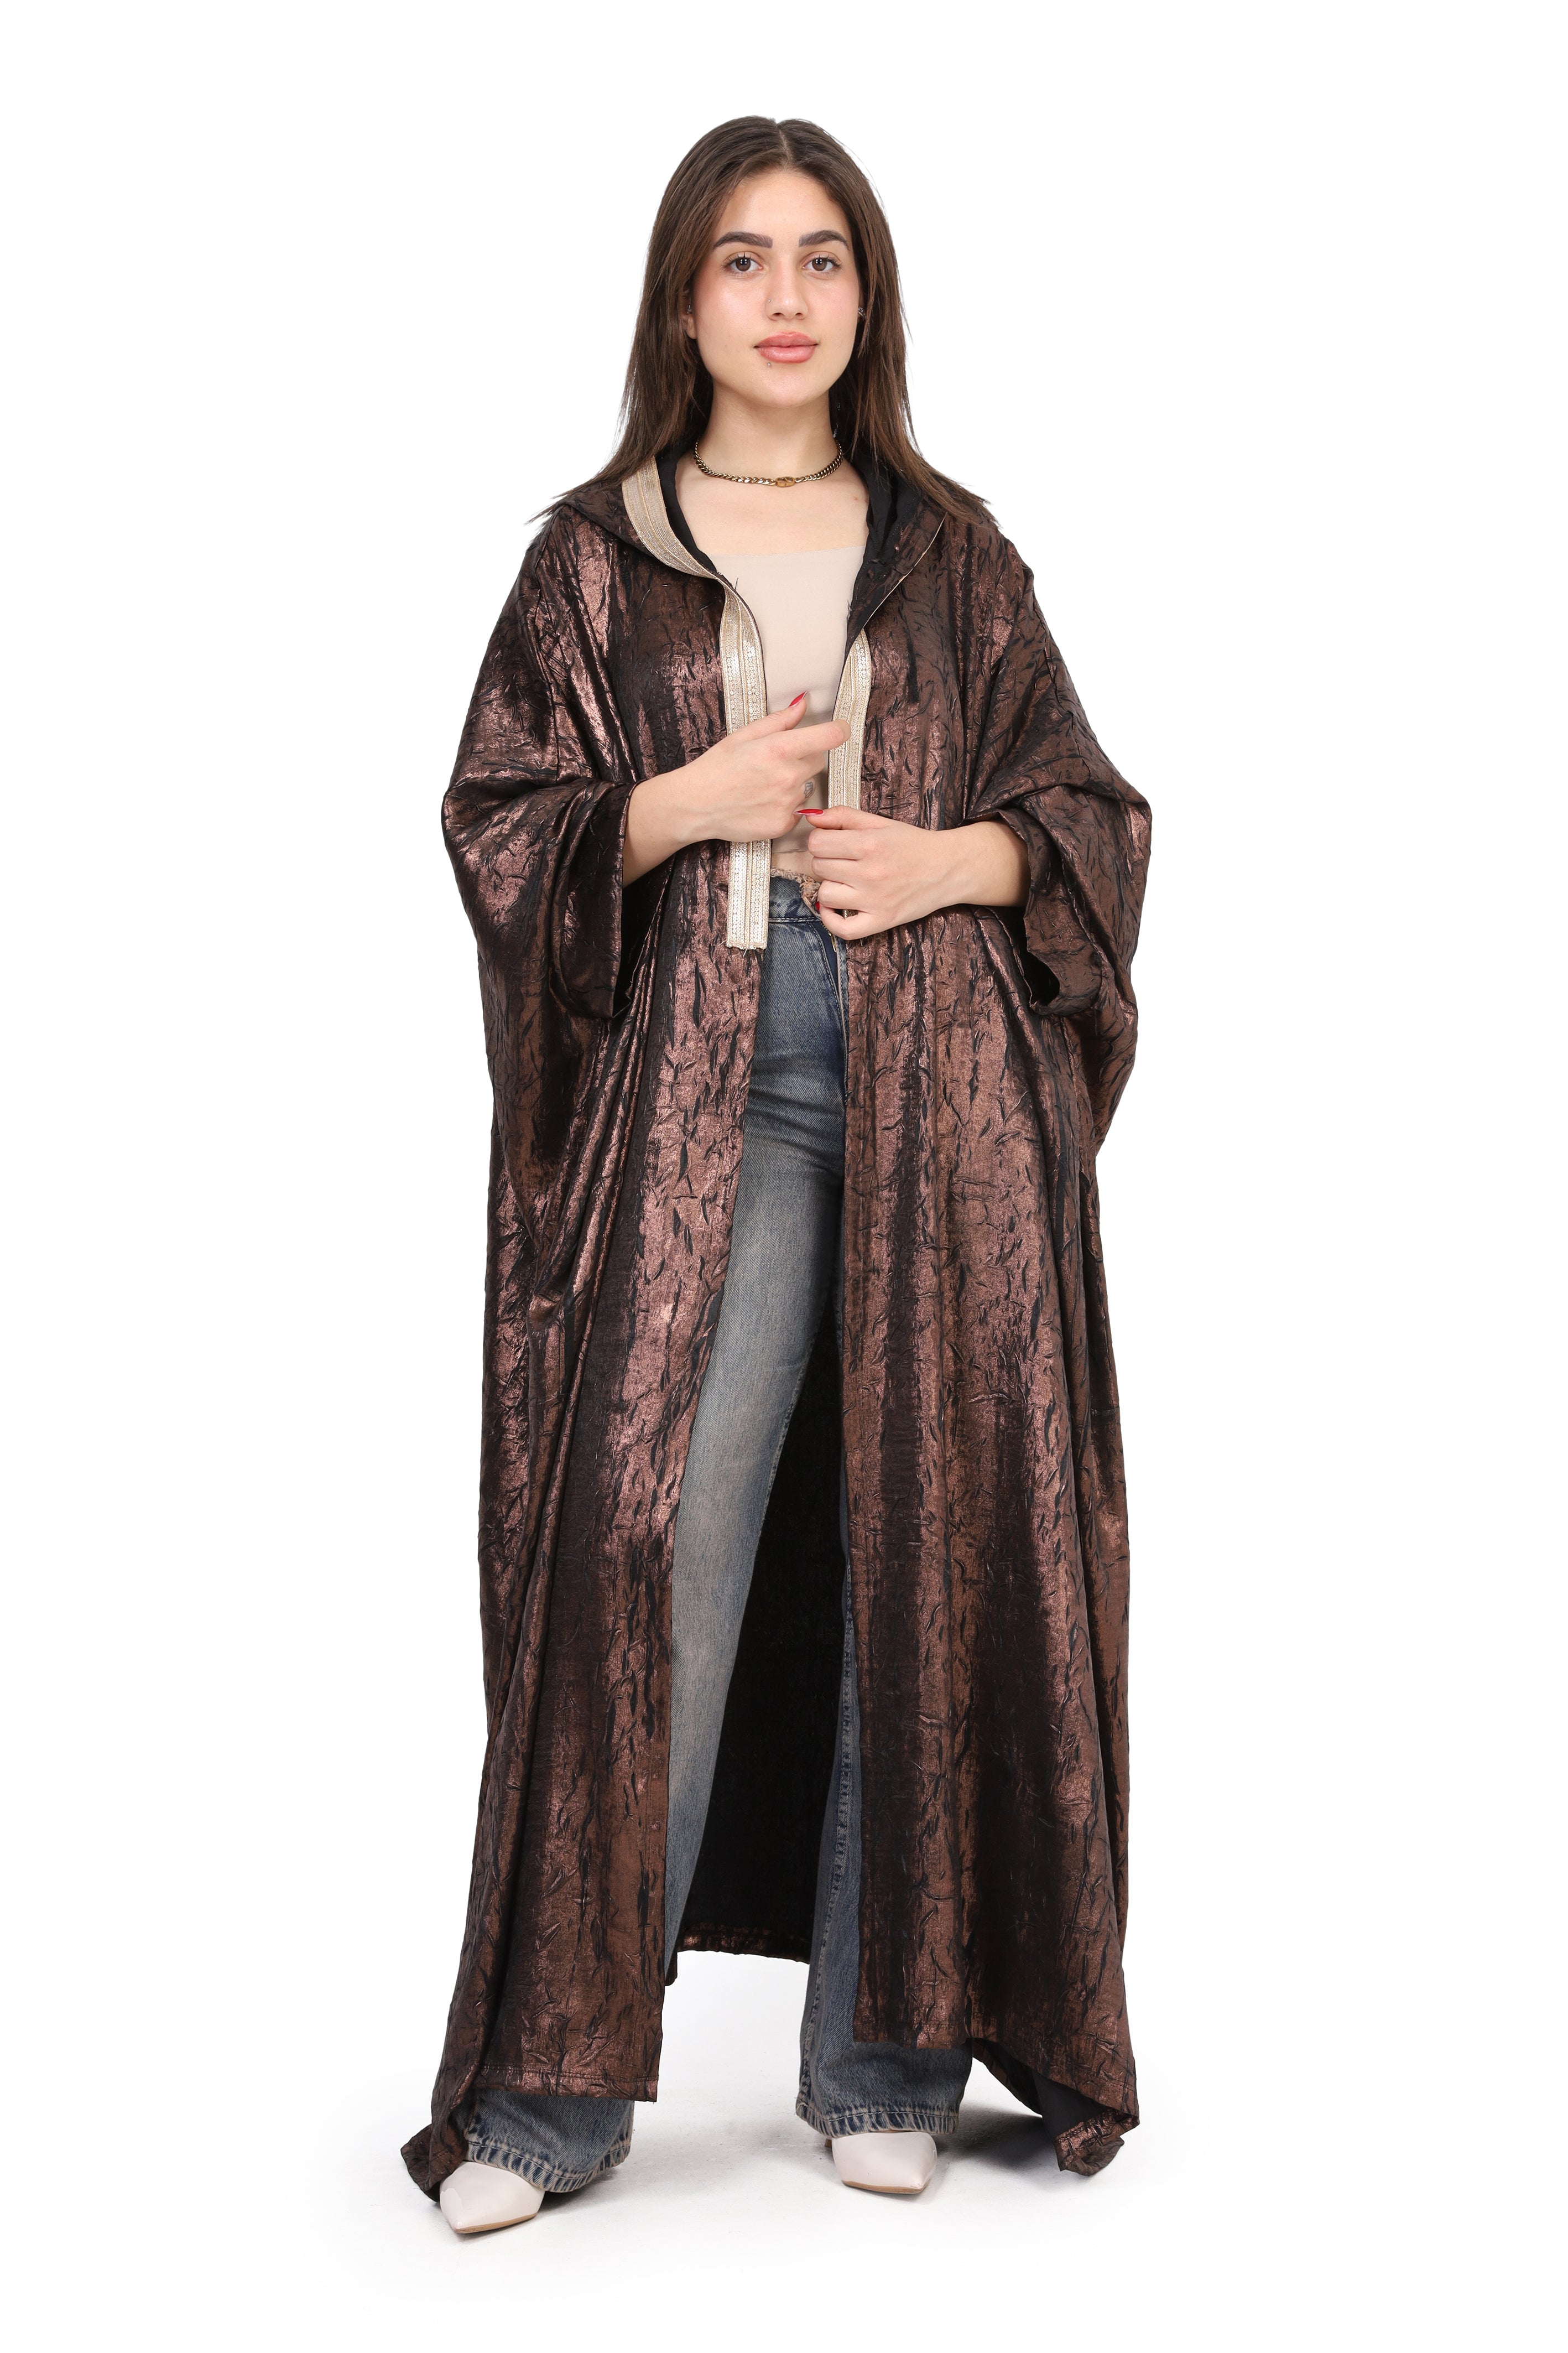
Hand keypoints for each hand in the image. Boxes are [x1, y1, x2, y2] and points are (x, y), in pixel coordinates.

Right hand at [623, 697, 847, 883]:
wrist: (695, 805)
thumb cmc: (716, 767)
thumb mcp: (744, 735)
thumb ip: (780, 721)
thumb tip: (804, 703)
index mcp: (780, 749)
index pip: (830, 736)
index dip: (838, 730)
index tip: (839, 729)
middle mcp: (788, 776)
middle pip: (818, 761)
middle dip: (804, 758)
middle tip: (775, 762)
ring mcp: (787, 803)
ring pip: (808, 786)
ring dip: (794, 784)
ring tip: (764, 785)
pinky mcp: (783, 825)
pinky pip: (798, 810)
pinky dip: (785, 806)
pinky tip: (762, 803)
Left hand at [803, 807, 1029, 939]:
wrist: (948, 868)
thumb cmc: (914, 845)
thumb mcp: (880, 823)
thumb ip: (844, 816)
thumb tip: (811, 817)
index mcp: (869, 844)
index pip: (818, 843)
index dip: (820, 842)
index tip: (831, 844)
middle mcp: (870, 872)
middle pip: (819, 867)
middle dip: (826, 861)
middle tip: (844, 862)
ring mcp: (874, 900)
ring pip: (825, 894)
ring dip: (830, 887)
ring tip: (845, 882)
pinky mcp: (881, 921)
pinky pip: (842, 929)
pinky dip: (831, 919)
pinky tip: (836, 907)